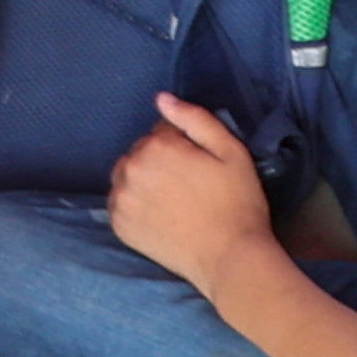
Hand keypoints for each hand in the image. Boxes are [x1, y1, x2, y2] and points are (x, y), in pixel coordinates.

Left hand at [104, 92, 279, 286]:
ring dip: (145, 180)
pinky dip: (136, 204)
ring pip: (129, 175)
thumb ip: (194, 118)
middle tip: (191, 186)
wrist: (230, 257)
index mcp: (156, 146)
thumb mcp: (230, 150)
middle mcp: (130, 169)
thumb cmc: (237, 202)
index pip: (163, 130)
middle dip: (162, 160)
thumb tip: (161, 98)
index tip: (202, 166)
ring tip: (175, 201)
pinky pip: (122, 201)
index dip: (186, 145)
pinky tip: (161, 215)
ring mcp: (121, 199)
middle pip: (142, 151)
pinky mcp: (119, 225)